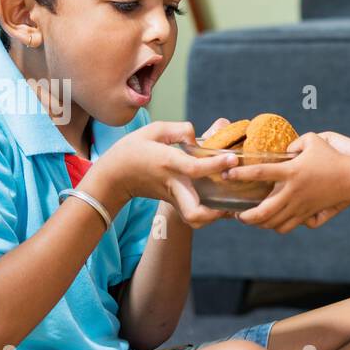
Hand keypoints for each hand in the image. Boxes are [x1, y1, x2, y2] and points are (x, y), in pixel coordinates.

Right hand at [86, 119, 237, 227]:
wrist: (114, 176)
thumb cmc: (133, 149)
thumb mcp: (153, 130)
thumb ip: (180, 129)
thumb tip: (199, 137)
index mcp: (168, 163)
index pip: (195, 168)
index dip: (216, 164)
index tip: (233, 158)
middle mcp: (173, 185)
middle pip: (195, 213)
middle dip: (217, 211)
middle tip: (235, 198)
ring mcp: (174, 198)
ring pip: (195, 220)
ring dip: (215, 216)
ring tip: (232, 202)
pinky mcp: (174, 204)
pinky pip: (194, 216)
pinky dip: (209, 214)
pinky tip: (222, 202)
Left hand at [224, 131, 349, 233]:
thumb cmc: (333, 157)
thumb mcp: (313, 140)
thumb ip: (293, 142)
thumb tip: (282, 149)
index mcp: (291, 171)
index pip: (260, 173)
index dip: (240, 174)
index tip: (226, 175)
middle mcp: (293, 192)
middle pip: (263, 211)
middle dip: (245, 216)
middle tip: (235, 213)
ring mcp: (300, 206)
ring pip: (273, 223)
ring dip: (258, 223)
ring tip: (249, 219)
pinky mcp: (307, 214)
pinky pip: (287, 226)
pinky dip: (275, 227)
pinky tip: (271, 222)